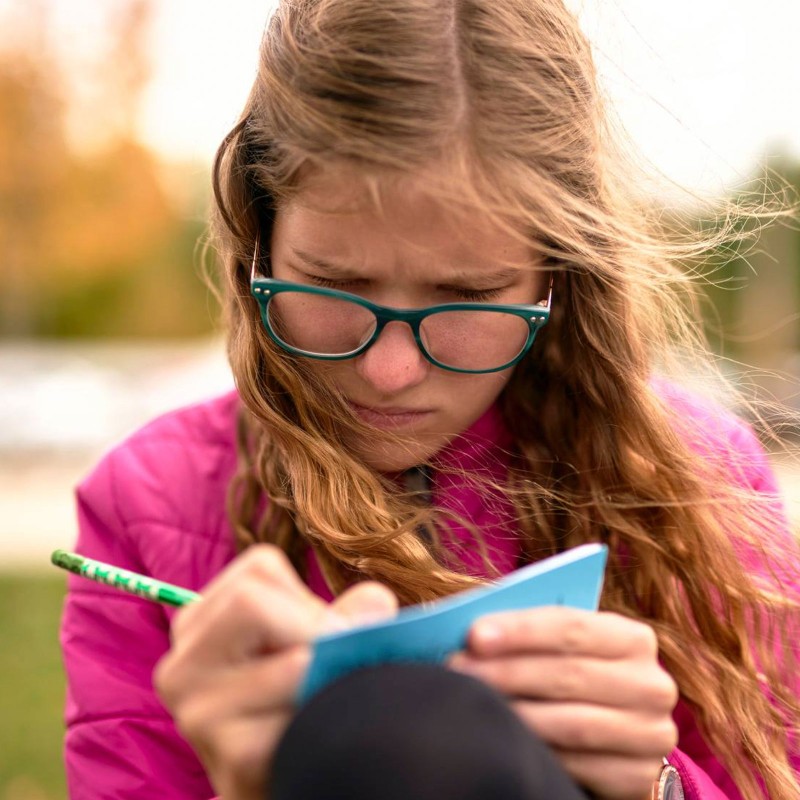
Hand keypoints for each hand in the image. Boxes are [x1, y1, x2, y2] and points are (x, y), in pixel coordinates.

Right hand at [154, 544, 397, 799]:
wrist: (281, 779)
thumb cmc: (296, 697)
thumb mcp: (312, 642)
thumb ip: (345, 615)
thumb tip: (376, 601)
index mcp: (199, 621)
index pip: (259, 568)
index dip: (307, 597)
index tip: (321, 634)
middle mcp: (182, 662)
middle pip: (252, 601)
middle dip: (314, 628)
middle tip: (329, 664)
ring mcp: (198, 713)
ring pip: (293, 662)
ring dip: (328, 679)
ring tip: (322, 701)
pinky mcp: (231, 760)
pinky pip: (304, 719)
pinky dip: (325, 721)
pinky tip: (311, 736)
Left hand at [449, 607, 677, 799]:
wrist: (613, 736)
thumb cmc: (574, 677)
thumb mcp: (562, 649)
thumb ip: (531, 636)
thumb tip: (474, 633)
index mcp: (632, 639)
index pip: (572, 627)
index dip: (521, 631)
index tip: (473, 635)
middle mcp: (651, 684)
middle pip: (569, 674)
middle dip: (507, 672)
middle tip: (458, 671)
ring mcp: (651, 734)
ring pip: (573, 723)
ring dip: (517, 715)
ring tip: (475, 706)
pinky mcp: (639, 777)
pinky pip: (580, 766)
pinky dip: (540, 754)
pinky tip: (508, 742)